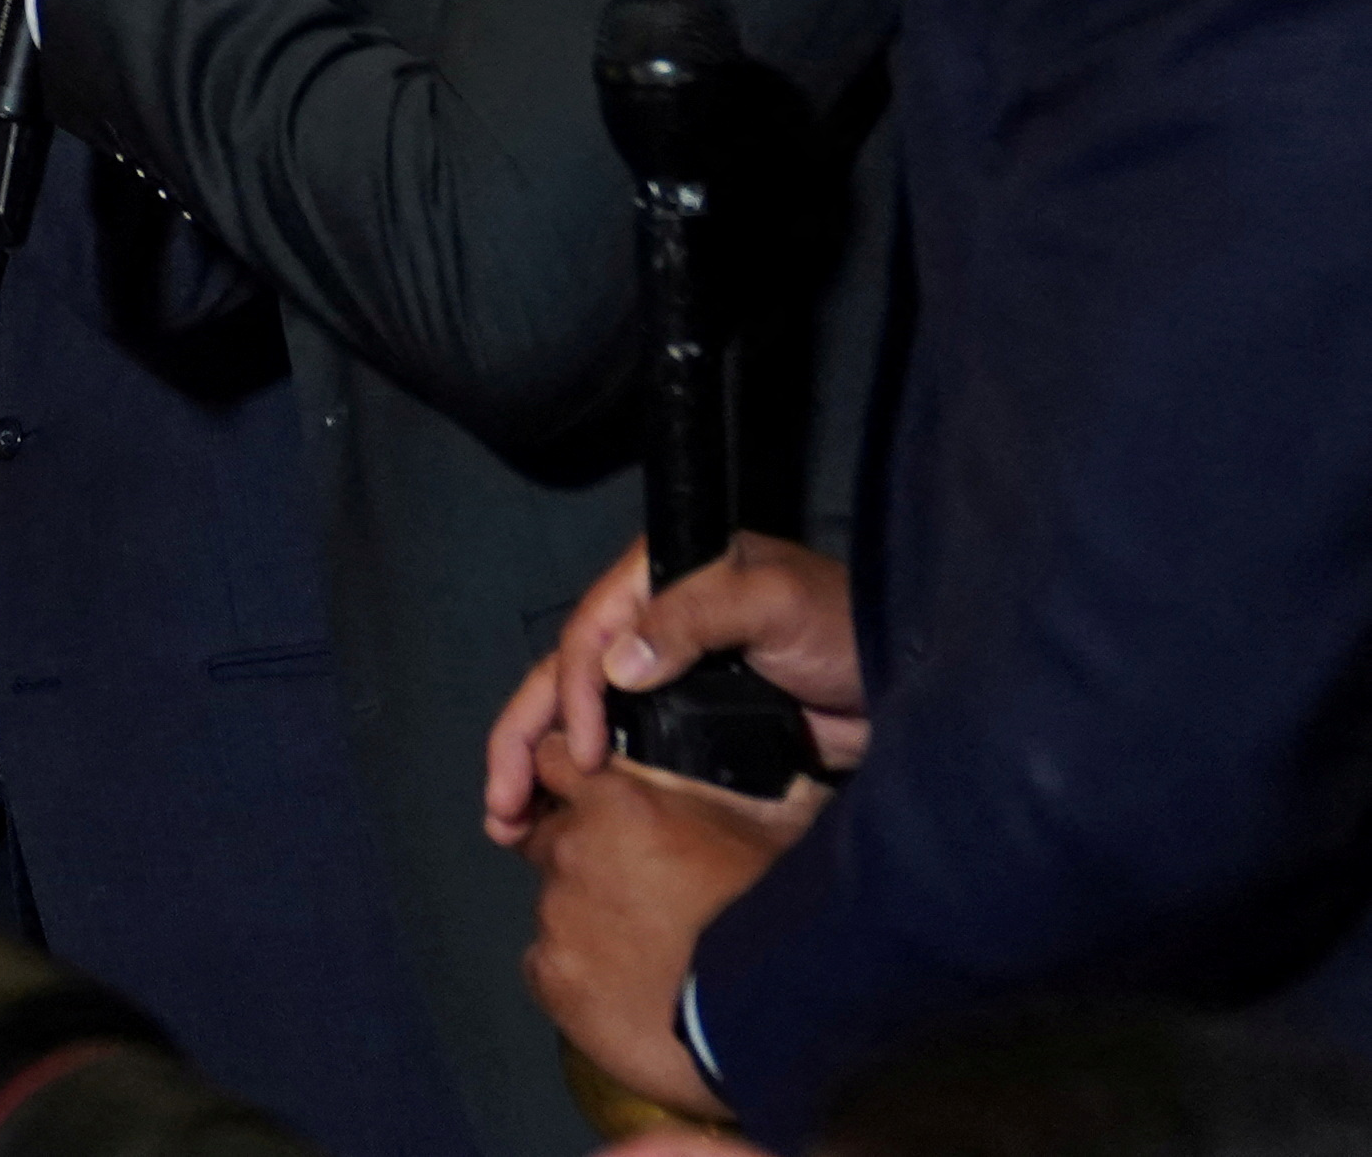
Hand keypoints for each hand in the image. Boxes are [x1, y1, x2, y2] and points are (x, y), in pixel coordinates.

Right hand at [487, 533, 865, 842]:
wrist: (907, 681)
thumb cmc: (840, 626)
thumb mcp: (771, 603)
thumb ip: (692, 619)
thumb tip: (615, 667)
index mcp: (652, 583)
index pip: (586, 635)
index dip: (570, 696)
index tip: (582, 757)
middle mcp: (643, 627)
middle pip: (560, 680)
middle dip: (521, 742)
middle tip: (501, 805)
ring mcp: (660, 682)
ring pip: (577, 721)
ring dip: (536, 769)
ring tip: (508, 825)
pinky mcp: (684, 731)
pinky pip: (619, 754)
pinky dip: (583, 787)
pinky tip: (558, 819)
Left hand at [517, 728, 822, 1120]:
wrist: (770, 1014)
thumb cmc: (776, 916)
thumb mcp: (769, 823)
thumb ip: (726, 789)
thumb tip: (755, 766)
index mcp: (617, 802)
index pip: (552, 759)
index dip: (571, 781)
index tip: (592, 802)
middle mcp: (573, 852)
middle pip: (551, 838)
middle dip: (582, 856)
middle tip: (639, 891)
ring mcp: (557, 917)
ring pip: (556, 905)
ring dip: (588, 920)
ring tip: (650, 950)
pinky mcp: (552, 977)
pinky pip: (551, 965)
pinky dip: (580, 974)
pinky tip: (630, 988)